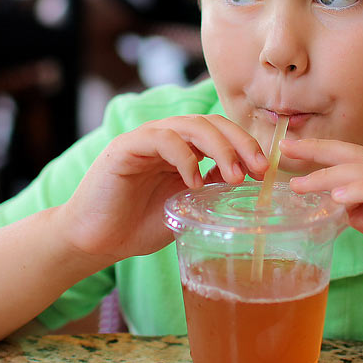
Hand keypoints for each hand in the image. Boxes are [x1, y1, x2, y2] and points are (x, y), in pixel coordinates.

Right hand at [59, 115, 267, 261]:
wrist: (96, 240)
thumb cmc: (139, 225)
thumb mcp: (187, 207)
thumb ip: (212, 190)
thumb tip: (248, 181)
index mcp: (183, 149)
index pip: (221, 132)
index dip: (246, 146)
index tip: (266, 172)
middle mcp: (166, 137)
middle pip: (211, 122)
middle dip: (239, 143)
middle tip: (256, 171)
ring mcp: (145, 139)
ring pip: (189, 125)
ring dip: (218, 148)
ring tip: (233, 176)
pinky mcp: (124, 148)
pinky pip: (160, 138)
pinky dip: (184, 157)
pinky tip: (194, 182)